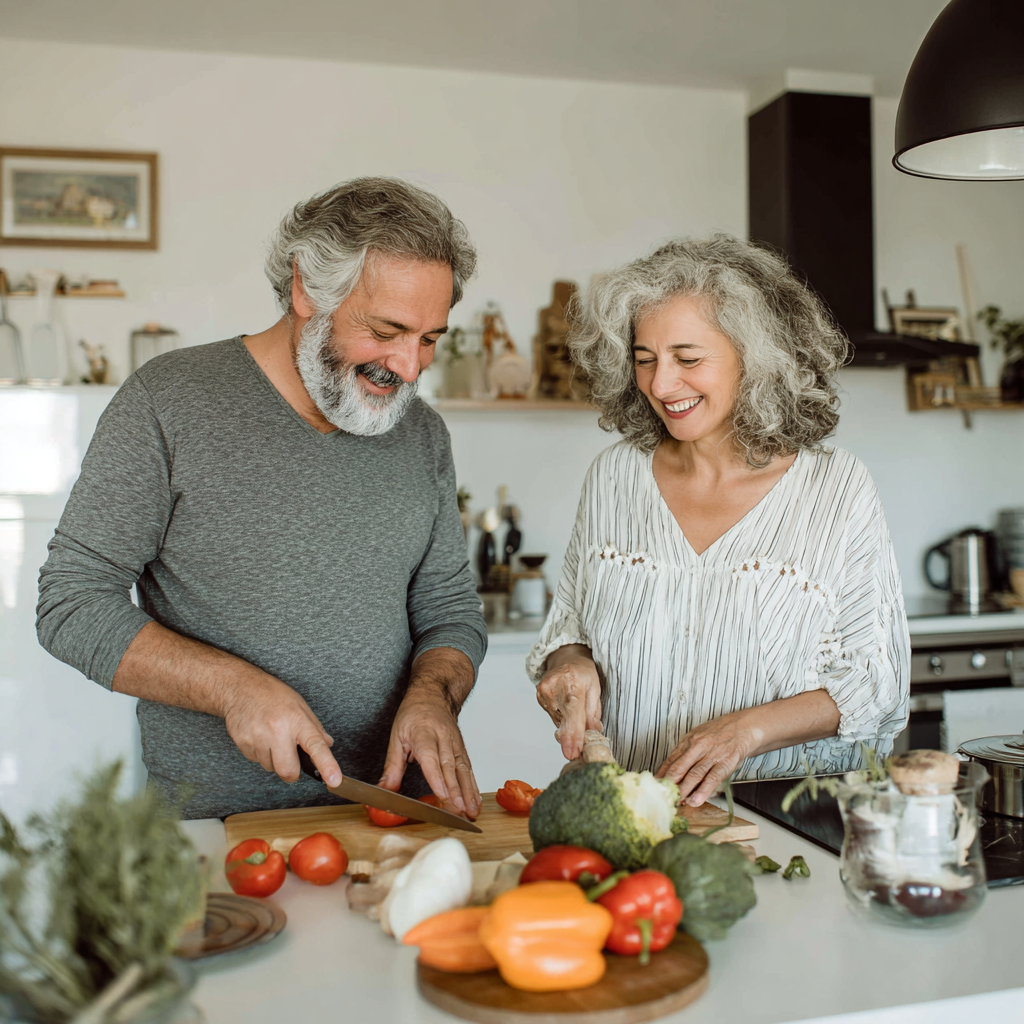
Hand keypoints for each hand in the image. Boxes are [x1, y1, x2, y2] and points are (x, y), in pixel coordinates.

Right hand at [222, 674, 341, 786]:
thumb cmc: (274, 696)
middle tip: (290, 757)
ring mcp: (258, 736)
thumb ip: (315, 728)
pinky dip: (259, 754)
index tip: (334, 780)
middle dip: (291, 771)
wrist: (242, 687)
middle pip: (288, 771)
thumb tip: (328, 745)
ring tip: (270, 737)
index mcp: (298, 720)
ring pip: (269, 767)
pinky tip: (258, 736)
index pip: (316, 746)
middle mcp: (277, 729)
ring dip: (273, 759)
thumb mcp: (300, 706)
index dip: (326, 765)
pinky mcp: (242, 742)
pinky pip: (255, 761)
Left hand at [380, 685, 480, 818]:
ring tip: (471, 811)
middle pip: (450, 767)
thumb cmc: (413, 714)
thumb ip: (392, 766)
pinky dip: (473, 786)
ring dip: (468, 792)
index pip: (431, 758)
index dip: (437, 778)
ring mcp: (456, 743)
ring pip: (463, 769)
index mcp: (424, 733)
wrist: (433, 694)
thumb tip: (384, 790)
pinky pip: (468, 769)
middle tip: (458, 811)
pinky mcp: (462, 749)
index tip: (443, 796)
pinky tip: (474, 801)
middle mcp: (443, 738)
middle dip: (456, 791)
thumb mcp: (396, 736)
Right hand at [536, 647, 601, 760]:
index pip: (573, 714)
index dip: (573, 736)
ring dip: (567, 724)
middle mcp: (556, 687)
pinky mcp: (539, 696)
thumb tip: (593, 734)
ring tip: (574, 709)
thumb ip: (593, 713)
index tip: (572, 753)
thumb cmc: (584, 674)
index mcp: (575, 683)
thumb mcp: (596, 689)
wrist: (566, 658)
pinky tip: (565, 706)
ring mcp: (545, 691)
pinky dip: (560, 717)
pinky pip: (552, 715)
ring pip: (558, 721)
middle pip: (564, 721)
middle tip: (577, 748)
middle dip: (572, 736)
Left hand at [655, 711, 754, 806]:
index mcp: (689, 740)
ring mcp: (712, 755)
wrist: (743, 727)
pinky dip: (703, 791)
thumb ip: (683, 753)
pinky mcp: (725, 763)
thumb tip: (667, 770)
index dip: (662, 775)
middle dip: (670, 784)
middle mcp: (698, 746)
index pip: (671, 760)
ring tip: (678, 802)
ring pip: (695, 775)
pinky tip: (696, 800)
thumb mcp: (697, 736)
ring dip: (685, 790)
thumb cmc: (718, 733)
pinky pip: (713, 778)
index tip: (656, 786)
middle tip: (664, 797)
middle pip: (680, 768)